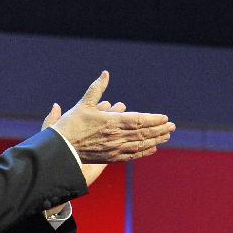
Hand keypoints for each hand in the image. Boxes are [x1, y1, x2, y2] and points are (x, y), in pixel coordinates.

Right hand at [45, 72, 174, 184]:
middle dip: (160, 129)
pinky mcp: (111, 158)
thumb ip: (96, 88)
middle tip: (173, 126)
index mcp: (111, 122)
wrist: (60, 150)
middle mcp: (115, 137)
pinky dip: (144, 151)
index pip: (138, 120)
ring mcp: (114, 149)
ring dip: (155, 140)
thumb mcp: (83, 104)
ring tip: (167, 136)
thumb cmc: (70, 126)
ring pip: (140, 145)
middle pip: (143, 133)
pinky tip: (152, 148)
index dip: (153, 119)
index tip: (165, 117)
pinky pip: (132, 155)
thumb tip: (105, 74)